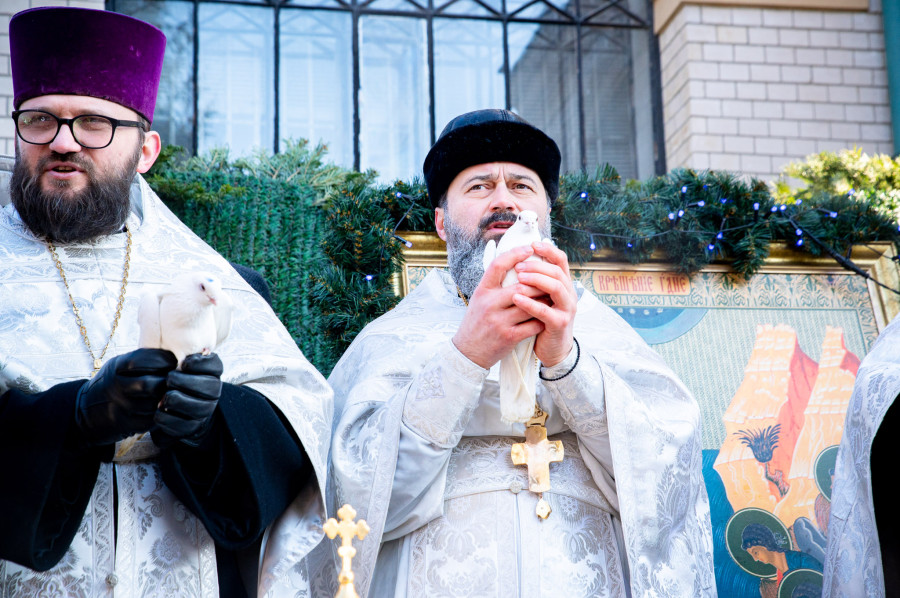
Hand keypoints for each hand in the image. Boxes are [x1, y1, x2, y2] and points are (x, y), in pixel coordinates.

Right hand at [75, 348, 176, 445]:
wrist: (85, 413)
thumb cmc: (112, 383)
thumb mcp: (119, 366)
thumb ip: (141, 360)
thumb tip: (174, 358)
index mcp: (116, 367)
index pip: (144, 360)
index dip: (164, 360)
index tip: (172, 362)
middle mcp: (115, 387)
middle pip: (151, 385)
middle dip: (167, 382)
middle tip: (172, 380)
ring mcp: (119, 407)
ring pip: (154, 404)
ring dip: (165, 399)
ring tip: (166, 394)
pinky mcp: (125, 425)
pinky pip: (151, 420)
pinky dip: (160, 413)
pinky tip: (159, 407)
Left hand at [152, 352, 223, 447]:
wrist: (177, 408)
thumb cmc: (175, 379)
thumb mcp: (181, 366)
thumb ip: (186, 357)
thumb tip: (195, 353)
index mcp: (213, 374)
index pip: (216, 366)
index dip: (200, 363)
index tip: (184, 363)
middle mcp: (214, 393)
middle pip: (209, 387)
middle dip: (185, 382)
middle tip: (170, 379)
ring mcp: (205, 412)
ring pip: (197, 407)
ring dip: (177, 400)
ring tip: (164, 397)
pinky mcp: (193, 428)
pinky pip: (182, 425)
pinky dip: (167, 418)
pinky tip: (159, 411)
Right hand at [453, 245, 546, 368]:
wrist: (468, 352)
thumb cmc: (477, 322)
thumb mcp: (479, 299)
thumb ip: (495, 284)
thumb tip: (514, 262)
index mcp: (482, 291)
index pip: (498, 265)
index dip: (515, 254)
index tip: (529, 249)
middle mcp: (489, 304)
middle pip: (521, 286)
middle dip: (538, 282)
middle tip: (549, 278)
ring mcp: (499, 321)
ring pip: (530, 305)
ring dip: (544, 300)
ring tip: (551, 296)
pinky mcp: (509, 337)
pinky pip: (533, 324)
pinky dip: (541, 319)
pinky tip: (546, 316)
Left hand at [510, 241, 576, 366]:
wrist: (552, 349)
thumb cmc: (542, 321)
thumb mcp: (541, 297)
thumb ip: (536, 282)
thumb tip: (518, 260)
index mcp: (563, 284)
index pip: (561, 260)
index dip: (548, 250)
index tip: (533, 244)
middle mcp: (569, 294)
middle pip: (557, 271)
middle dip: (537, 266)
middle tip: (519, 266)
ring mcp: (566, 309)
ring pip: (556, 287)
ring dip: (536, 280)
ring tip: (518, 278)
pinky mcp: (559, 324)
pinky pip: (546, 310)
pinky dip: (530, 303)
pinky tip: (516, 299)